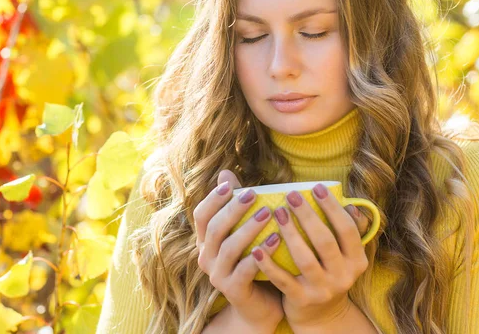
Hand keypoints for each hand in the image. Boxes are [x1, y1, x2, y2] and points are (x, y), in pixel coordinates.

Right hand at [194, 170, 283, 330]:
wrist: (260, 305)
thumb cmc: (254, 260)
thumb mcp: (243, 232)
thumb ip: (236, 206)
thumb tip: (226, 172)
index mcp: (205, 241)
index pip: (201, 215)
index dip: (212, 199)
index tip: (230, 185)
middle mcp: (205, 258)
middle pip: (214, 229)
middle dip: (233, 209)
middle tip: (254, 194)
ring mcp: (217, 276)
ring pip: (228, 248)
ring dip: (248, 228)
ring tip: (269, 213)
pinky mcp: (233, 290)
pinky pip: (246, 269)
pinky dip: (261, 253)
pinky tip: (277, 239)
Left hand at [250, 183, 371, 327]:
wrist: (321, 316)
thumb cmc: (329, 272)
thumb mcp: (345, 256)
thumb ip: (348, 231)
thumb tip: (350, 204)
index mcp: (356, 260)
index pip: (347, 230)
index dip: (332, 208)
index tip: (316, 187)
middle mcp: (343, 276)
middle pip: (325, 241)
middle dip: (307, 215)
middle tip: (291, 194)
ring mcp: (322, 289)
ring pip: (304, 258)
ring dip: (290, 233)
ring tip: (277, 212)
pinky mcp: (301, 300)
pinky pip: (282, 279)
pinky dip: (269, 263)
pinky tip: (256, 247)